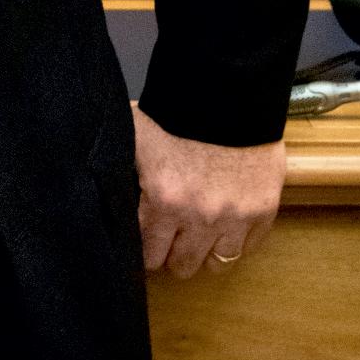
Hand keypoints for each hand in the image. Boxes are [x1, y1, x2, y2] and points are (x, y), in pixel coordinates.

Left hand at [131, 101, 284, 278]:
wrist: (231, 92)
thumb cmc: (180, 111)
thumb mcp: (137, 134)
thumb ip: (120, 165)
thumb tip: (96, 180)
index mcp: (163, 198)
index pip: (147, 255)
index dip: (145, 248)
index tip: (147, 240)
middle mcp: (198, 216)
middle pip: (180, 266)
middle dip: (172, 254)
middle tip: (172, 237)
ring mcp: (234, 217)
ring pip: (215, 265)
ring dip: (205, 252)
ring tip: (200, 234)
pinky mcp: (262, 212)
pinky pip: (247, 249)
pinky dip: (235, 241)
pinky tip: (225, 224)